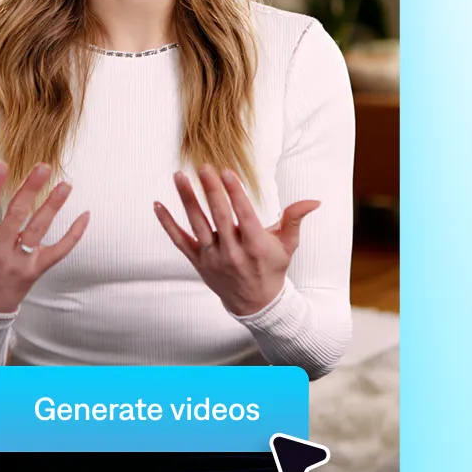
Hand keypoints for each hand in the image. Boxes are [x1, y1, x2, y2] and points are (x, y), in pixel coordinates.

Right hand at [0, 162, 89, 313]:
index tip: (2, 164)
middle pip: (16, 217)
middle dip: (30, 190)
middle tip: (43, 166)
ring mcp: (20, 263)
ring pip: (39, 231)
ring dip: (53, 207)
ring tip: (66, 184)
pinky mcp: (37, 270)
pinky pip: (59, 252)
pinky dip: (74, 236)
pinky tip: (85, 215)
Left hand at [153, 167, 319, 316]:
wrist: (255, 304)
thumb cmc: (272, 268)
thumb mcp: (287, 245)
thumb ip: (295, 219)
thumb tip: (314, 201)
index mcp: (256, 245)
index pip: (244, 215)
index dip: (235, 193)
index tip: (226, 172)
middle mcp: (232, 252)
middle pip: (219, 217)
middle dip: (211, 191)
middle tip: (202, 167)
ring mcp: (212, 258)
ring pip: (197, 225)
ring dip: (187, 200)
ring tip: (179, 176)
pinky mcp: (197, 262)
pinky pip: (178, 240)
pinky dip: (167, 223)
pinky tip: (157, 204)